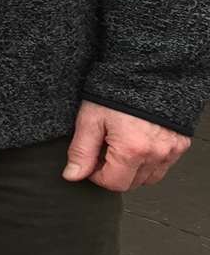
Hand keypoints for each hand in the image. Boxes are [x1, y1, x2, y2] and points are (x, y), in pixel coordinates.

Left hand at [63, 101, 191, 190]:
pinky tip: (137, 142)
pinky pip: (164, 165)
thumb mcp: (90, 119)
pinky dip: (149, 161)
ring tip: (120, 145)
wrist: (145, 71)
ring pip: (149, 178)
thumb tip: (73, 175)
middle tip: (104, 150)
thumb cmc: (116, 90)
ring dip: (132, 169)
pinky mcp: (181, 144)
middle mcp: (156, 153)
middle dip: (114, 172)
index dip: (96, 175)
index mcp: (133, 149)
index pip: (114, 183)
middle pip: (132, 183)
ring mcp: (171, 150)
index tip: (90, 161)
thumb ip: (81, 151)